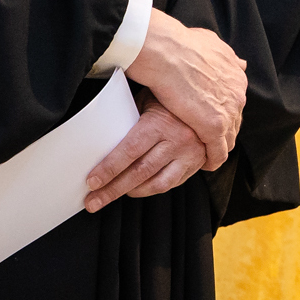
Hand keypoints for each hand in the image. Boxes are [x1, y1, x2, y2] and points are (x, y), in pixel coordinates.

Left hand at [84, 99, 206, 212]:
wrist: (208, 99)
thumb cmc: (170, 98)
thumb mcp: (147, 100)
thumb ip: (128, 118)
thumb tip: (98, 135)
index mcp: (162, 122)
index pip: (130, 150)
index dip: (109, 168)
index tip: (92, 181)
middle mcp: (178, 140)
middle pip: (140, 172)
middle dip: (112, 189)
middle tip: (92, 201)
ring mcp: (189, 154)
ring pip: (156, 184)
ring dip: (130, 193)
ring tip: (110, 196)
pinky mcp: (196, 164)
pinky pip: (170, 184)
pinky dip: (150, 189)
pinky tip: (136, 188)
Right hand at [125, 11, 245, 169]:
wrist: (169, 52)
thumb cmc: (181, 45)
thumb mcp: (212, 43)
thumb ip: (225, 55)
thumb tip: (238, 62)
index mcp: (236, 76)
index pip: (234, 102)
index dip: (224, 111)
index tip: (213, 117)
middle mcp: (237, 94)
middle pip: (235, 120)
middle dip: (224, 130)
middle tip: (210, 139)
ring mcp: (228, 112)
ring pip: (228, 138)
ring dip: (219, 147)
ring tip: (207, 155)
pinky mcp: (214, 127)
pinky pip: (218, 151)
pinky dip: (213, 159)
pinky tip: (205, 164)